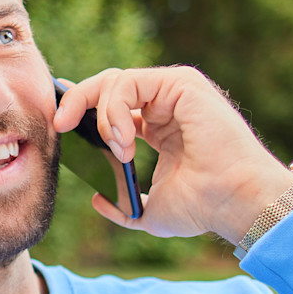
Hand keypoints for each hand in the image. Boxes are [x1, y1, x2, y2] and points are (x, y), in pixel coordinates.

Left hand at [52, 66, 292, 244]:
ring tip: (118, 149)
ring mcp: (173, 91)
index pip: (111, 105)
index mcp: (159, 128)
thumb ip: (122, 205)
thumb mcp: (149, 212)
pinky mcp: (181, 83)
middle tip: (60, 125)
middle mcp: (165, 104)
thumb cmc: (203, 207)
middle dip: (76, 101)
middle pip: (106, 85)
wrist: (233, 202)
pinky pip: (127, 83)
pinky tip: (124, 140)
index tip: (58, 121)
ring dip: (102, 116)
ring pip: (113, 81)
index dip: (80, 107)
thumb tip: (96, 199)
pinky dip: (115, 111)